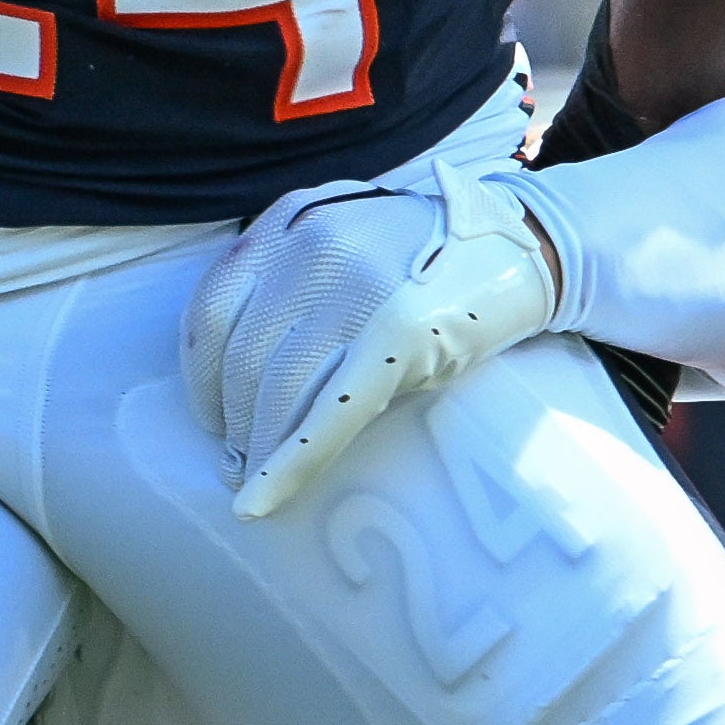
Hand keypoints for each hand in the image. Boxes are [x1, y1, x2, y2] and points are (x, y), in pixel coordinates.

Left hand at [192, 163, 566, 514]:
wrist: (523, 245)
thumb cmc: (424, 257)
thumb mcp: (344, 240)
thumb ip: (290, 280)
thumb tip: (238, 377)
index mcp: (291, 222)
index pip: (212, 310)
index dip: (202, 377)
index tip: (211, 415)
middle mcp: (316, 247)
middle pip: (243, 356)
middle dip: (234, 420)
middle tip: (238, 458)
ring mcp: (360, 287)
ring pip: (279, 387)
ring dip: (259, 446)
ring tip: (256, 478)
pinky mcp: (402, 331)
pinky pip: (330, 411)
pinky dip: (288, 464)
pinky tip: (260, 501)